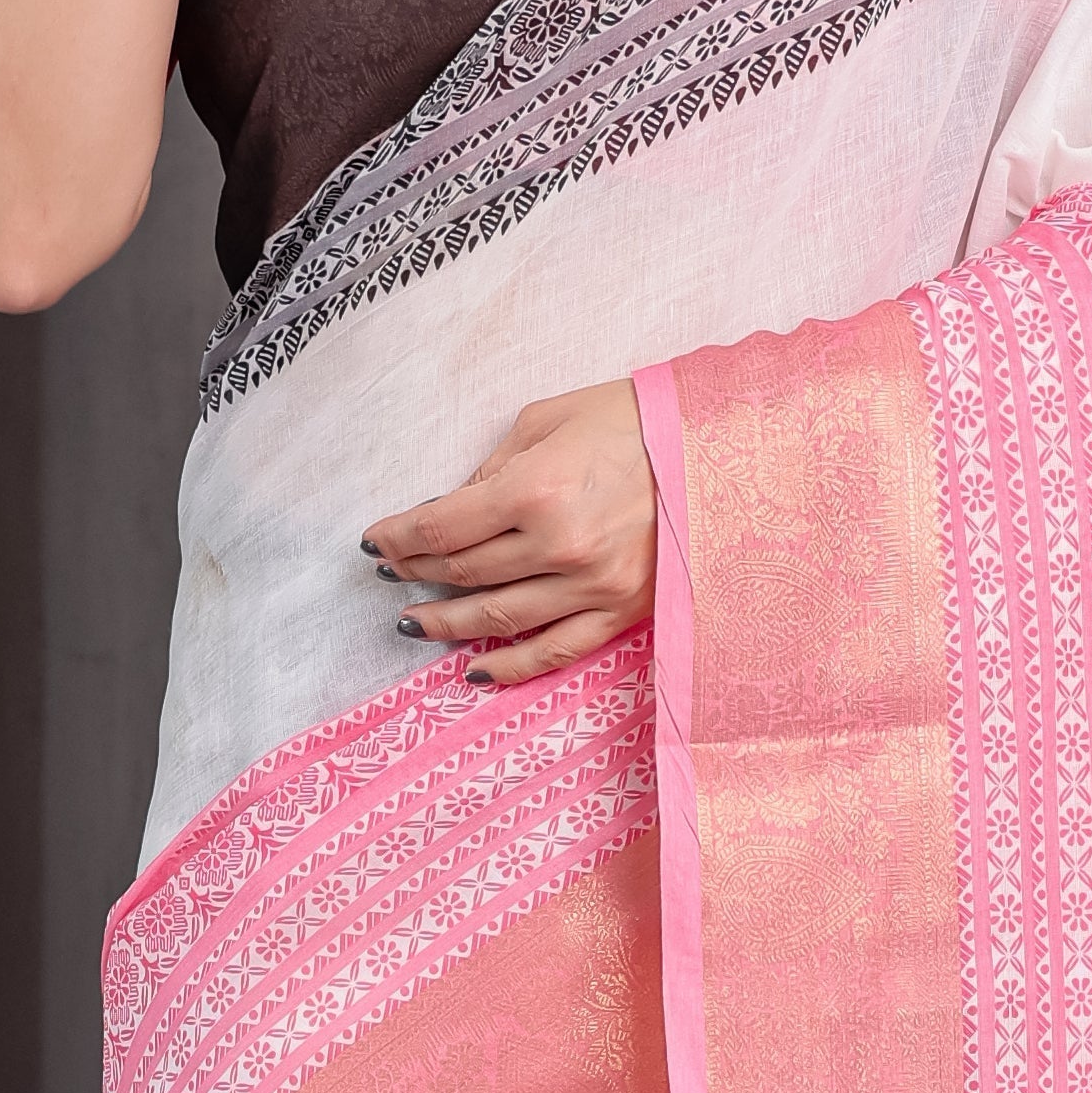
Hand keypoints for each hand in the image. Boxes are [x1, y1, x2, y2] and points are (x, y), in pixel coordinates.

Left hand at [367, 383, 653, 685]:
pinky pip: (556, 651)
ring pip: (500, 619)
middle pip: (464, 573)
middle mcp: (558, 546)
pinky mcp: (621, 612)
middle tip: (391, 575)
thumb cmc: (632, 421)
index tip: (375, 543)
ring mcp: (592, 586)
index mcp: (534, 490)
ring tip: (413, 624)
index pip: (442, 527)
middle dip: (417, 574)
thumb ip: (493, 469)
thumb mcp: (547, 420)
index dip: (398, 537)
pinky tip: (476, 672)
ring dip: (448, 625)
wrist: (716, 447)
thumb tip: (450, 510)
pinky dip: (512, 667)